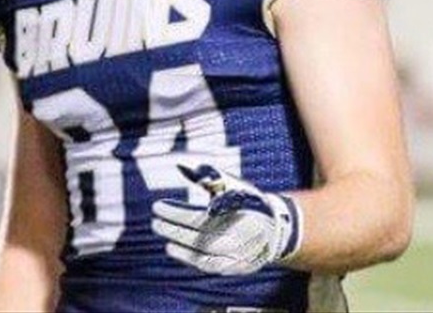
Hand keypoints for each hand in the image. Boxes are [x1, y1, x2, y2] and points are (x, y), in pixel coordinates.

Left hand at [151, 163, 301, 274]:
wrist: (276, 229)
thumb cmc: (249, 202)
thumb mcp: (232, 185)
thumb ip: (208, 177)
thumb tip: (181, 167)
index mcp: (233, 213)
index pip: (194, 216)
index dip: (173, 212)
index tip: (157, 207)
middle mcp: (234, 236)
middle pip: (194, 235)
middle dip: (171, 228)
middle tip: (155, 222)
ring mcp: (235, 255)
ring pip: (199, 253)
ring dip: (177, 244)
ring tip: (163, 235)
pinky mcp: (234, 266)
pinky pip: (207, 265)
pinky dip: (188, 258)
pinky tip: (174, 249)